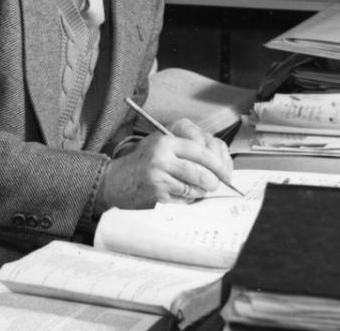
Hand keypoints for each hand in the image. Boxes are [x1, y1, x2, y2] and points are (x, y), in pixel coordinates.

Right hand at [95, 120, 233, 210]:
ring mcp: (159, 177)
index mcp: (165, 141)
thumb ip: (188, 145)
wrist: (115, 180)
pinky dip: (190, 198)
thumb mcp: (161, 142)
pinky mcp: (158, 195)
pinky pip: (185, 198)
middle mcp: (162, 157)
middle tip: (217, 182)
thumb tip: (218, 160)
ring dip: (202, 190)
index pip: (200, 149)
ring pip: (194, 186)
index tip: (224, 169)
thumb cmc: (143, 161)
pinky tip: (185, 194)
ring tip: (201, 188)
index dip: (217, 161)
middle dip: (214, 179)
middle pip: (200, 170)